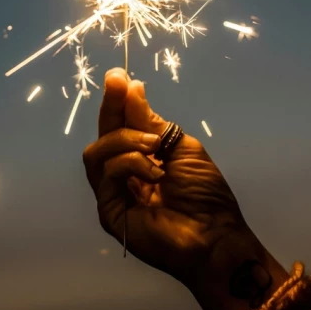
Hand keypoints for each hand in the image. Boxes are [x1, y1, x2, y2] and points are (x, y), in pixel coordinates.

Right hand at [83, 68, 252, 284]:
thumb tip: (133, 89)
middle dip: (111, 105)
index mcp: (144, 157)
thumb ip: (152, 123)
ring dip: (125, 140)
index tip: (119, 76)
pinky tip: (153, 172)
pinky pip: (105, 174)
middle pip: (105, 133)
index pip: (122, 124)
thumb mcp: (181, 146)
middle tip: (116, 81)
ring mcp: (114, 192)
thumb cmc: (205, 193)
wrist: (213, 234)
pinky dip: (128, 164)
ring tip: (154, 147)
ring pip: (97, 152)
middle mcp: (125, 172)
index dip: (119, 101)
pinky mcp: (109, 210)